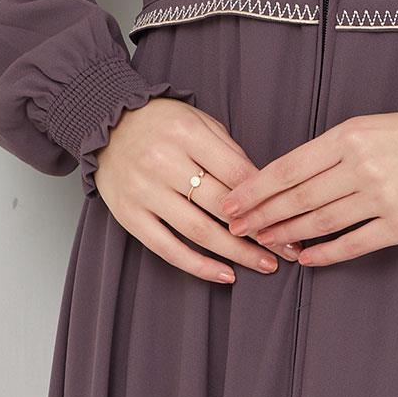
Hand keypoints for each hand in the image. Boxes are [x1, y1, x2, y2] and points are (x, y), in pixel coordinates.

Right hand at [93, 97, 302, 282]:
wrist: (107, 123)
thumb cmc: (163, 123)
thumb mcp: (200, 122)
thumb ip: (230, 153)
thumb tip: (264, 190)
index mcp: (185, 133)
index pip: (236, 172)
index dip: (266, 199)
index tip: (290, 217)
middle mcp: (162, 162)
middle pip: (221, 205)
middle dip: (259, 230)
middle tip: (288, 248)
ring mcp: (143, 191)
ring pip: (198, 231)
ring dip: (236, 253)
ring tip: (265, 264)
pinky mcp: (129, 215)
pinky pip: (167, 248)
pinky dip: (198, 266)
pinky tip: (225, 274)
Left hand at [217, 111, 397, 266]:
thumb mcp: (369, 126)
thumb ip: (331, 149)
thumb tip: (289, 176)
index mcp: (348, 136)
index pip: (288, 167)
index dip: (256, 188)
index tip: (232, 201)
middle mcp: (360, 166)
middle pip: (297, 197)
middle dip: (261, 214)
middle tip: (236, 227)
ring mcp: (381, 197)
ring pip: (320, 221)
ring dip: (287, 234)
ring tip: (264, 242)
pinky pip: (353, 243)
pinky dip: (325, 253)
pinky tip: (306, 258)